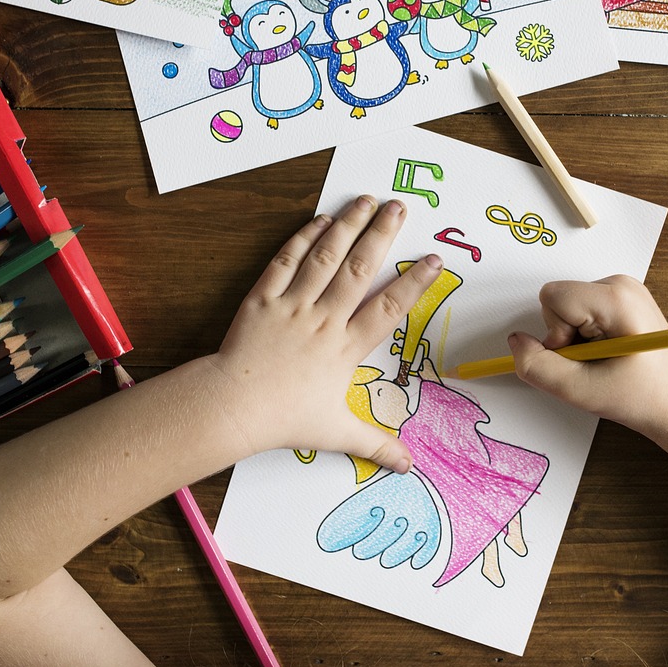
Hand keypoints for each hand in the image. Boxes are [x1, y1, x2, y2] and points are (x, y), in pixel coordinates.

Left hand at [211, 197, 441, 472]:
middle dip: (382, 235)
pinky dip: (304, 238)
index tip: (434, 260)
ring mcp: (293, 306)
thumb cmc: (284, 419)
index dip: (415, 283)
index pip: (388, 308)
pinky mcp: (264, 298)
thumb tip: (407, 465)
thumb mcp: (335, 432)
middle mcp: (323, 320)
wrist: (233, 408)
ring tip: (366, 200)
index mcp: (345, 348)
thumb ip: (374, 443)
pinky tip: (321, 219)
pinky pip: (286, 262)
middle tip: (400, 207)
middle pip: (359, 269)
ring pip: (326, 257)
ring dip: (348, 226)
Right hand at [507, 275, 667, 436]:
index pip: (553, 297)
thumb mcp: (580, 391)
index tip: (582, 356)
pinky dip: (585, 333)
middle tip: (595, 361)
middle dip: (565, 335)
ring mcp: (622, 288)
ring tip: (604, 358)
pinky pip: (580, 309)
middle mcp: (620, 284)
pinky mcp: (620, 297)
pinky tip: (608, 351)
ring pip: (567, 306)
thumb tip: (515, 342)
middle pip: (559, 300)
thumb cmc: (640, 397)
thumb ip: (537, 367)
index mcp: (617, 298)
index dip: (555, 333)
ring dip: (575, 337)